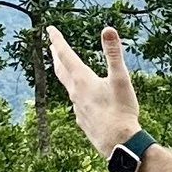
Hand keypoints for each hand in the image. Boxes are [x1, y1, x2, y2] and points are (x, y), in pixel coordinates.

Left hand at [46, 23, 141, 158]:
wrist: (119, 143)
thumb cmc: (121, 111)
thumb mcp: (121, 79)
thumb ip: (113, 53)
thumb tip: (108, 29)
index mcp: (83, 79)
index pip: (65, 54)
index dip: (57, 40)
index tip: (50, 29)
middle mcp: (75, 92)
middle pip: (61, 70)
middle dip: (56, 56)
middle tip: (51, 46)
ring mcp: (77, 108)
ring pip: (67, 87)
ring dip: (64, 75)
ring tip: (65, 70)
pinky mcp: (82, 120)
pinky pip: (76, 103)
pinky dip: (76, 94)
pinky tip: (81, 99)